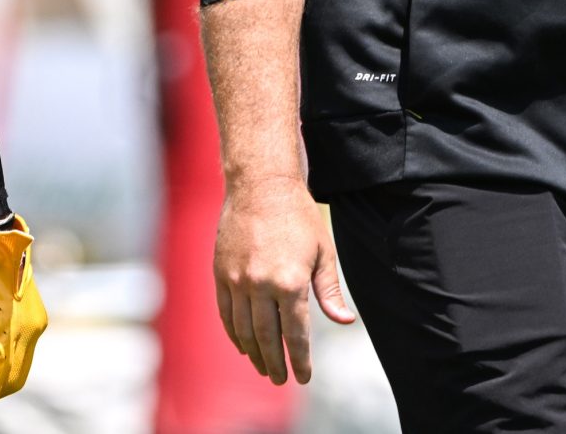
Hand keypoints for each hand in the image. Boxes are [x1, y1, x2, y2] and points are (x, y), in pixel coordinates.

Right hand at [214, 175, 356, 383]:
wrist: (261, 186)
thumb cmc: (299, 217)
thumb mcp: (323, 251)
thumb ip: (329, 290)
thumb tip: (344, 320)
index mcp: (290, 281)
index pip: (295, 333)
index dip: (300, 359)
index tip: (303, 377)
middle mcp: (260, 285)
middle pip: (266, 338)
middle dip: (275, 363)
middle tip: (280, 380)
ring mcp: (237, 280)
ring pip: (243, 330)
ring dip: (253, 353)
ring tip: (263, 367)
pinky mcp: (221, 274)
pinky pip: (226, 313)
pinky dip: (233, 333)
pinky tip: (242, 345)